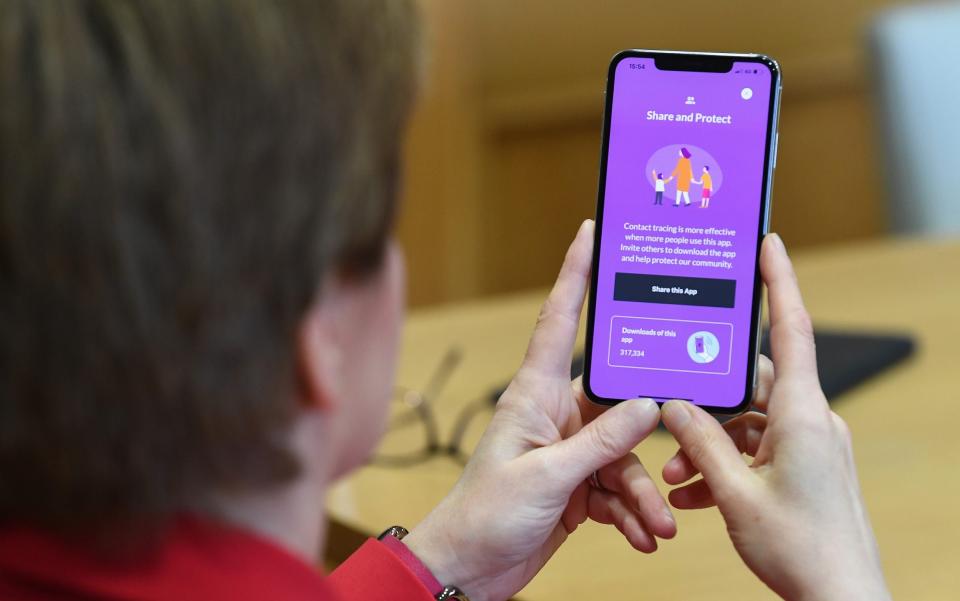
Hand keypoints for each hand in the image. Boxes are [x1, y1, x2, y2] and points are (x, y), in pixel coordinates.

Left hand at [405, 220, 675, 600]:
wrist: (468, 570)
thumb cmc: (484, 515)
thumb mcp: (547, 477)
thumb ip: (600, 443)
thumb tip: (647, 408)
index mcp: (535, 395)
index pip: (558, 321)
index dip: (574, 274)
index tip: (591, 233)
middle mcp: (555, 415)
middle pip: (618, 407)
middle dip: (648, 440)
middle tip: (680, 456)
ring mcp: (568, 451)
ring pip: (625, 457)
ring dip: (643, 494)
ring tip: (657, 525)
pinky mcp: (577, 485)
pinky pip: (618, 488)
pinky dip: (632, 513)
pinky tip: (641, 537)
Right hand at [660, 234, 889, 600]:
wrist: (840, 599)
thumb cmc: (802, 550)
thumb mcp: (737, 493)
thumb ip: (701, 442)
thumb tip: (674, 406)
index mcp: (803, 415)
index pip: (792, 329)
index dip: (780, 282)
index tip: (768, 244)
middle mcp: (811, 422)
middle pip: (752, 384)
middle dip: (705, 403)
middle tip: (670, 423)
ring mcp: (810, 445)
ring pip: (749, 422)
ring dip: (709, 443)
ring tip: (676, 475)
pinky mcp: (806, 467)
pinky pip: (758, 449)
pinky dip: (725, 463)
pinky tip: (694, 493)